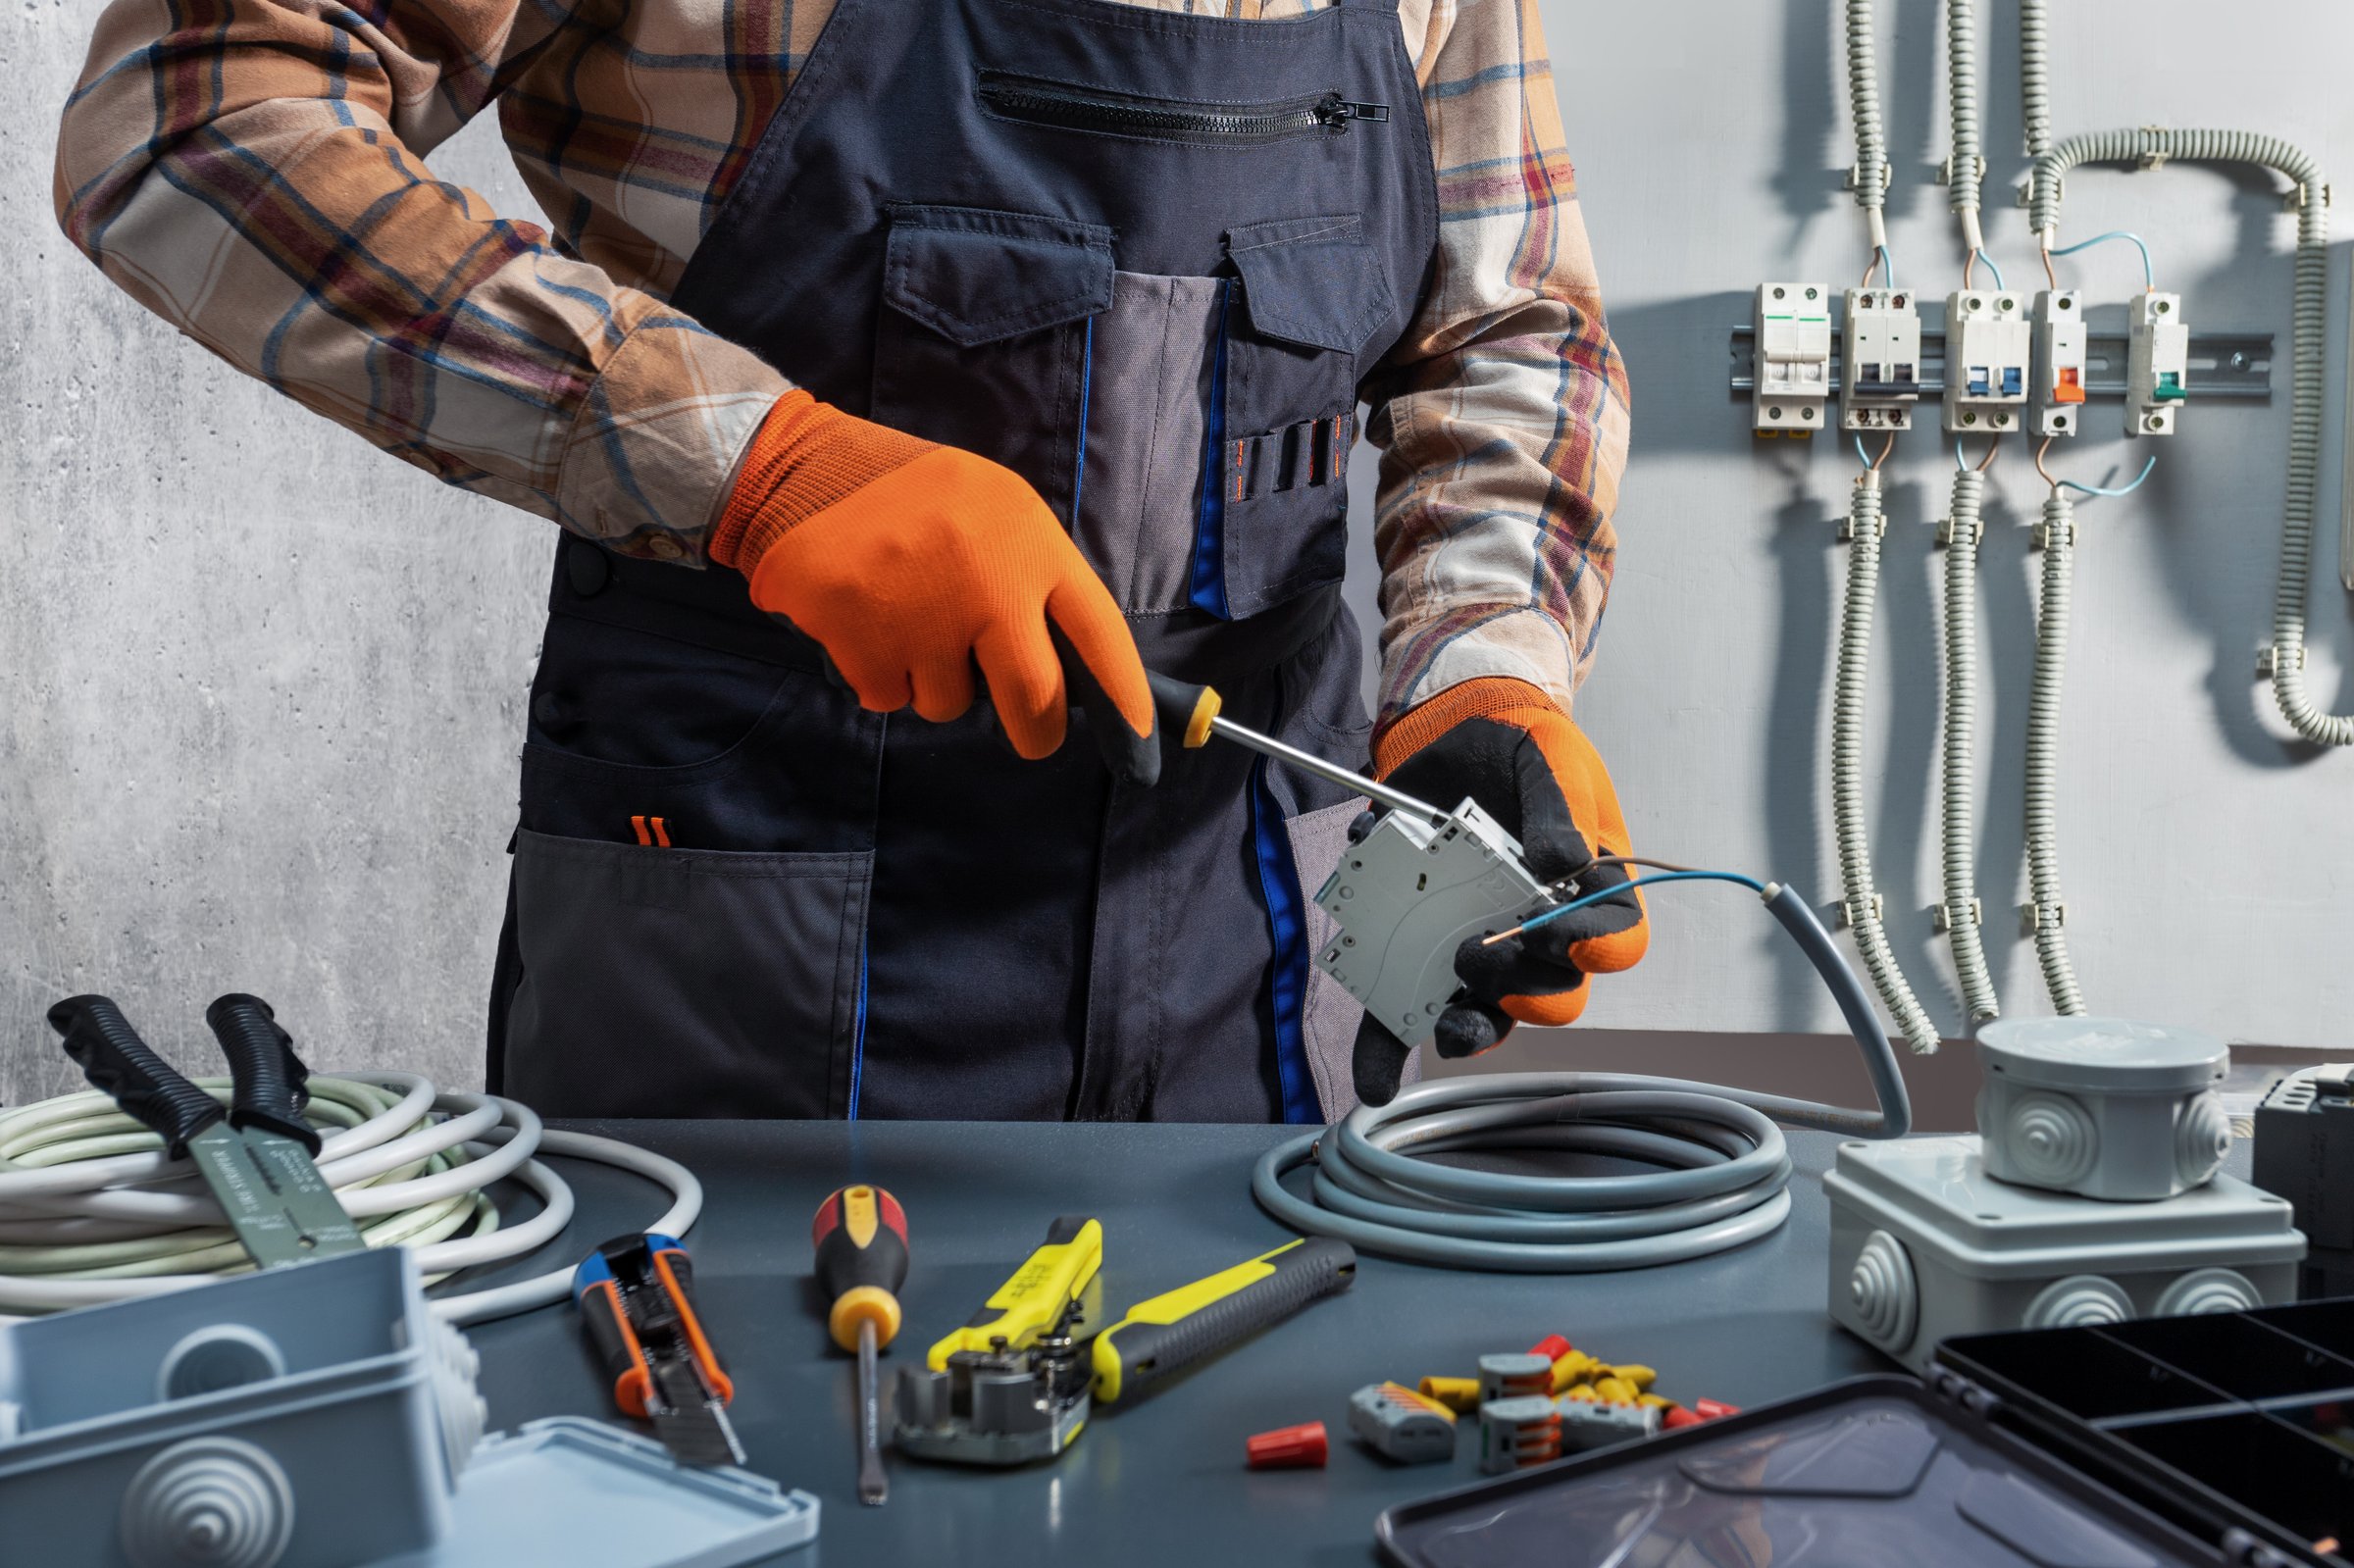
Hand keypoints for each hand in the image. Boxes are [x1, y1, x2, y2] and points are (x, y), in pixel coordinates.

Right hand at [710, 392, 1155, 779]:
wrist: (804, 469)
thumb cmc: (919, 500)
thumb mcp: (998, 513)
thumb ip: (1035, 583)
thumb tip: (1073, 679)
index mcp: (1032, 544)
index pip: (1100, 636)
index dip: (1124, 698)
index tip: (1138, 745)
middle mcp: (987, 582)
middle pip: (1034, 700)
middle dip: (1036, 732)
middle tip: (1029, 733)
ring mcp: (923, 614)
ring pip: (950, 704)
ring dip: (934, 682)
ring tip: (909, 618)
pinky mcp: (861, 638)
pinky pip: (888, 697)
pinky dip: (879, 674)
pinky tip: (867, 621)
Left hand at [1349, 679, 1648, 1107]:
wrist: (1462, 733)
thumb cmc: (1528, 752)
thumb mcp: (1553, 759)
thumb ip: (1561, 806)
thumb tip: (1561, 862)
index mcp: (1594, 896)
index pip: (1616, 944)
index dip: (1592, 950)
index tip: (1555, 931)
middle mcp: (1542, 937)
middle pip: (1554, 996)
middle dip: (1521, 990)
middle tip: (1476, 954)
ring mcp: (1483, 949)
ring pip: (1488, 1016)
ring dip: (1467, 1031)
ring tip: (1442, 1025)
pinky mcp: (1422, 951)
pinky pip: (1409, 1011)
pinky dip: (1389, 1047)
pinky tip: (1376, 1080)